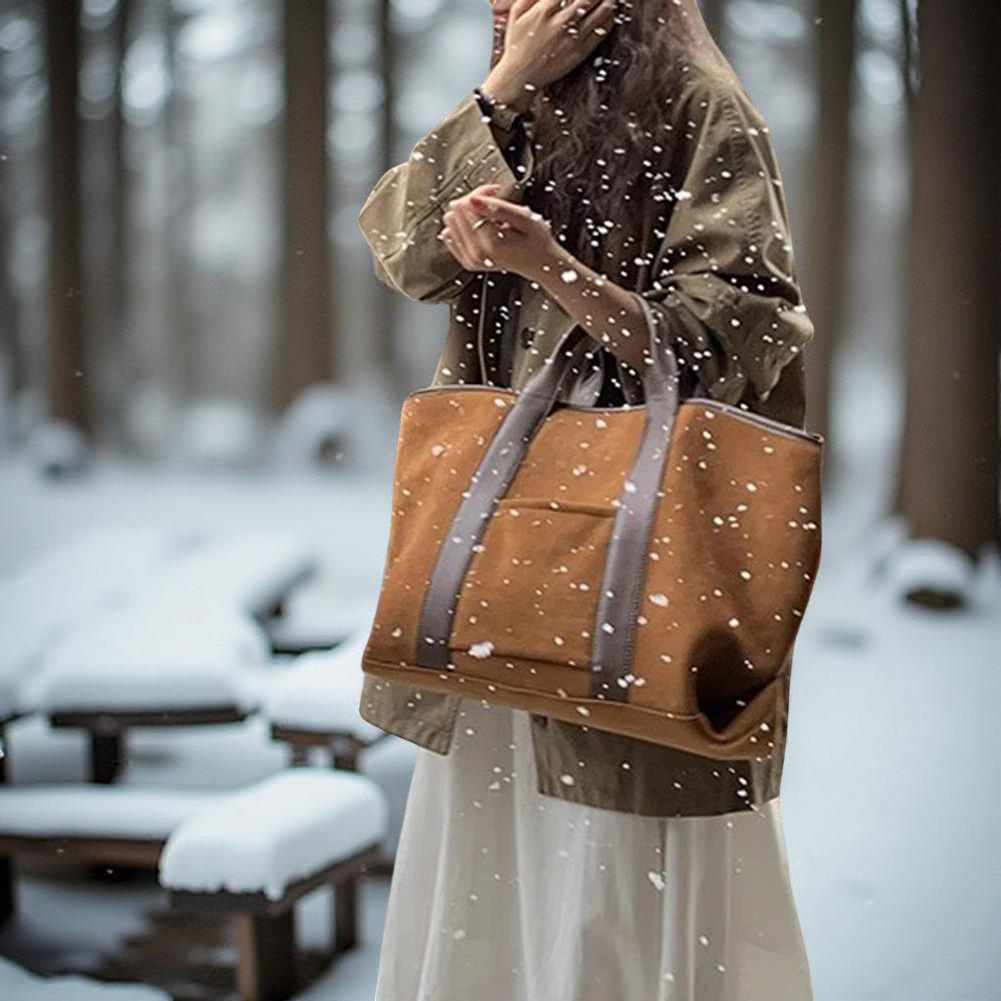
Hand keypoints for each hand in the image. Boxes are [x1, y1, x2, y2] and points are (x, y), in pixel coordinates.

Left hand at [441, 186, 559, 278]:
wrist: (540, 263)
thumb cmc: (536, 240)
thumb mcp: (525, 218)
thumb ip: (498, 208)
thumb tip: (472, 200)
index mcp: (491, 244)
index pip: (467, 205)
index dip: (480, 192)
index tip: (495, 190)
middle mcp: (477, 254)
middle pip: (456, 212)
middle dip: (473, 200)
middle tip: (492, 200)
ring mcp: (470, 260)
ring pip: (450, 222)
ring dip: (467, 213)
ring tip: (487, 214)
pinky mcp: (467, 262)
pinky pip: (449, 237)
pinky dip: (461, 227)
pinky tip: (478, 226)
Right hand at [482, 0, 617, 109]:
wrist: (520, 76)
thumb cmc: (517, 44)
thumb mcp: (516, 13)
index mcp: (544, 10)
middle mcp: (560, 22)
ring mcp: (572, 38)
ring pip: (598, 14)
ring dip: (608, 2)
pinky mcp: (579, 53)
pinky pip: (599, 34)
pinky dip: (608, 20)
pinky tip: (610, 14)